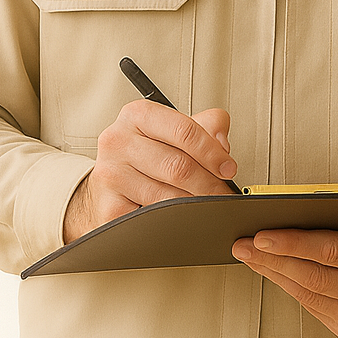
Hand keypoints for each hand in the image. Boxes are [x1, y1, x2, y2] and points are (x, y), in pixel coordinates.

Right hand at [62, 101, 235, 241]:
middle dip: (209, 184)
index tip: (229, 168)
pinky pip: (153, 219)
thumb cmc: (146, 155)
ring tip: (209, 207)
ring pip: (168, 196)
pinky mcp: (109, 207)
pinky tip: (183, 219)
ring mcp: (110, 174)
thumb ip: (206, 126)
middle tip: (224, 194)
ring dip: (195, 205)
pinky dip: (174, 222)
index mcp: (137, 115)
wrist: (108, 185)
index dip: (212, 152)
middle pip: (178, 166)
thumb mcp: (173, 131)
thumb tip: (223, 146)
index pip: (183, 130)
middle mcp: (118, 141)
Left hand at [231, 215, 337, 337]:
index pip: (331, 251)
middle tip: (244, 244)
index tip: (261, 235)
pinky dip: (291, 288)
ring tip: (252, 256)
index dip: (291, 243)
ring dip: (275, 274)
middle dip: (272, 259)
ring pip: (308, 295)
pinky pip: (314, 307)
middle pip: (314, 276)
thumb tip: (292, 217)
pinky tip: (275, 273)